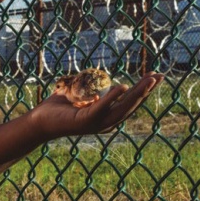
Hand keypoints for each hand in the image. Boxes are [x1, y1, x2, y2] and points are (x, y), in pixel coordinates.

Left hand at [27, 73, 162, 139]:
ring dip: (137, 94)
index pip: (130, 103)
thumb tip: (100, 92)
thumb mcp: (79, 98)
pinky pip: (101, 108)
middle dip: (146, 91)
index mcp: (106, 117)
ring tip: (149, 81)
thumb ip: (91, 96)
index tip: (156, 77)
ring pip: (121, 108)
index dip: (144, 91)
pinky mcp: (84, 121)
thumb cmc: (58, 109)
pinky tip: (124, 86)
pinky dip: (113, 98)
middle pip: (131, 105)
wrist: (39, 122)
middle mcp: (105, 123)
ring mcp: (96, 124)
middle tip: (160, 77)